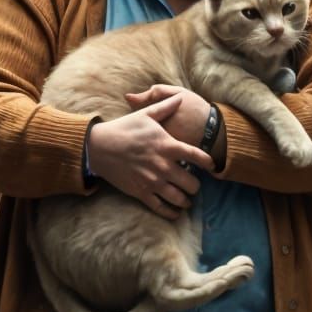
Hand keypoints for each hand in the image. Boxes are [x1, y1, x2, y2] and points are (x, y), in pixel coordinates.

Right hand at [86, 94, 212, 217]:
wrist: (98, 147)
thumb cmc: (123, 129)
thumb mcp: (145, 115)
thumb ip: (165, 107)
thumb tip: (180, 98)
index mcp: (167, 146)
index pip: (196, 156)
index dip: (208, 163)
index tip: (212, 166)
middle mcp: (163, 166)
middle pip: (191, 183)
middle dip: (196, 186)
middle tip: (193, 184)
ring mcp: (152, 181)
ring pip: (179, 198)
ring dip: (186, 200)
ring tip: (187, 199)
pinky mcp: (141, 192)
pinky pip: (161, 208)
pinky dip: (171, 213)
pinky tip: (176, 212)